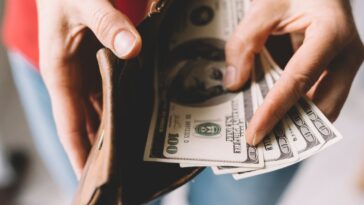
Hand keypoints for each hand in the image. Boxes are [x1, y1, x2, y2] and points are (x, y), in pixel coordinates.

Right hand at [36, 0, 142, 176]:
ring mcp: (86, 71)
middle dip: (104, 147)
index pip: (70, 125)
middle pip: (88, 123)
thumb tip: (132, 48)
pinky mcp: (99, 62)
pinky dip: (123, 105)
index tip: (93, 179)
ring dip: (116, 128)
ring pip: (102, 110)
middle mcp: (73, 78)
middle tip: (126, 171)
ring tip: (137, 151)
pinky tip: (141, 114)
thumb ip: (107, 23)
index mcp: (61, 73)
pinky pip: (111, 91)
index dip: (81, 153)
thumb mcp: (84, 2)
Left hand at [224, 0, 363, 145]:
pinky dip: (297, 109)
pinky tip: (273, 114)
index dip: (274, 110)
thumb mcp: (264, 7)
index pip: (298, 80)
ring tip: (265, 134)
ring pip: (323, 106)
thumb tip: (234, 84)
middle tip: (261, 144)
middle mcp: (346, 54)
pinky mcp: (336, 71)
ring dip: (295, 122)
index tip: (254, 133)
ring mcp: (344, 65)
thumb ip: (245, 43)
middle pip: (322, 105)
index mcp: (331, 33)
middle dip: (291, 128)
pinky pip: (318, 97)